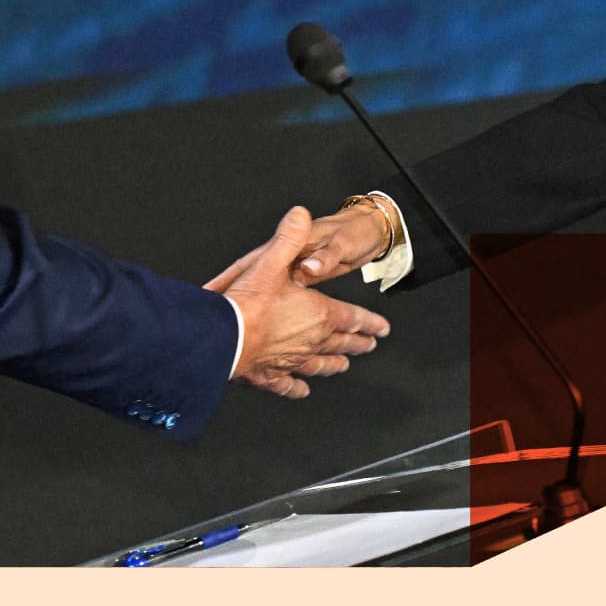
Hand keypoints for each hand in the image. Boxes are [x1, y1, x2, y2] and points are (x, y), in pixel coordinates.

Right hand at [205, 207, 390, 398]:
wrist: (223, 339)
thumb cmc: (249, 305)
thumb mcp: (271, 261)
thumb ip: (289, 237)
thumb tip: (301, 215)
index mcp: (318, 314)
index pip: (352, 318)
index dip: (370, 322)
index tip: (382, 328)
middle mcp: (310, 341)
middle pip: (340, 343)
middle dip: (357, 343)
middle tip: (369, 345)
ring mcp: (292, 361)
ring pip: (319, 364)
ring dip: (332, 364)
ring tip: (341, 366)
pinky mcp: (271, 375)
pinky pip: (288, 384)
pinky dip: (295, 387)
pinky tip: (301, 390)